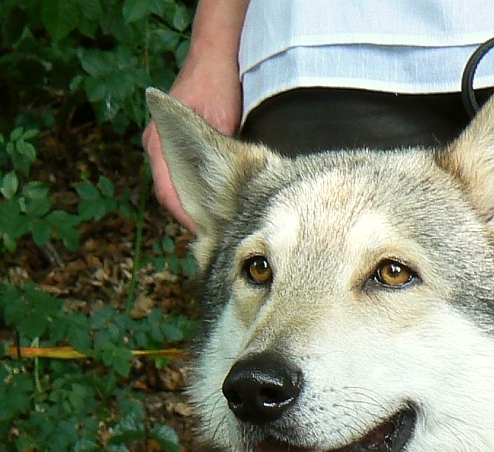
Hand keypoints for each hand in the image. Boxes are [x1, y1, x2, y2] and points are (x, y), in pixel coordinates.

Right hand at [142, 46, 242, 231]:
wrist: (215, 56)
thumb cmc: (218, 87)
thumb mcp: (222, 125)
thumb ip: (216, 158)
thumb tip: (223, 197)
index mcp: (159, 145)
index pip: (169, 196)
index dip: (189, 219)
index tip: (210, 235)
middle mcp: (155, 146)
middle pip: (170, 195)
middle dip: (191, 216)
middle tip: (217, 236)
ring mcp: (161, 144)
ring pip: (173, 186)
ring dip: (192, 204)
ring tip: (217, 224)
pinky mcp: (171, 142)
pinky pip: (178, 174)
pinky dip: (193, 189)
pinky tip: (214, 200)